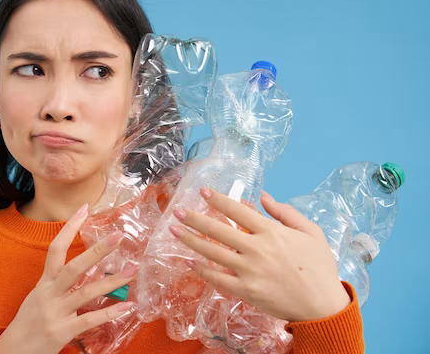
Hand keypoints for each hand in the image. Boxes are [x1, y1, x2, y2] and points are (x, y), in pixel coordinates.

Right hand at [0, 204, 138, 353]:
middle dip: (97, 251)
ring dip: (112, 281)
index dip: (69, 228)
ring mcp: (56, 313)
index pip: (56, 248)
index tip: (84, 209)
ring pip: (86, 292)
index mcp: (44, 282)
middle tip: (118, 236)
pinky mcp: (62, 332)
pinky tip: (128, 306)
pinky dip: (110, 313)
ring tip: (132, 270)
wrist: (11, 351)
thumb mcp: (40, 296)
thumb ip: (59, 283)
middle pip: (74, 267)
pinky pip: (89, 320)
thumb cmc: (29, 321)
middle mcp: (50, 294)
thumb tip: (86, 267)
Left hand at [169, 188, 350, 322]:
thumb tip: (263, 196)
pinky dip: (202, 270)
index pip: (237, 211)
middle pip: (218, 229)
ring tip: (174, 230)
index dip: (218, 200)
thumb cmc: (319, 266)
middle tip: (177, 211)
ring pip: (212, 252)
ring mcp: (249, 271)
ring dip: (190, 240)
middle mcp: (256, 248)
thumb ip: (286, 212)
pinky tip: (190, 262)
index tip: (202, 192)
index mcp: (271, 232)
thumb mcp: (311, 232)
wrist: (323, 305)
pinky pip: (218, 278)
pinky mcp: (245, 290)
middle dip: (194, 218)